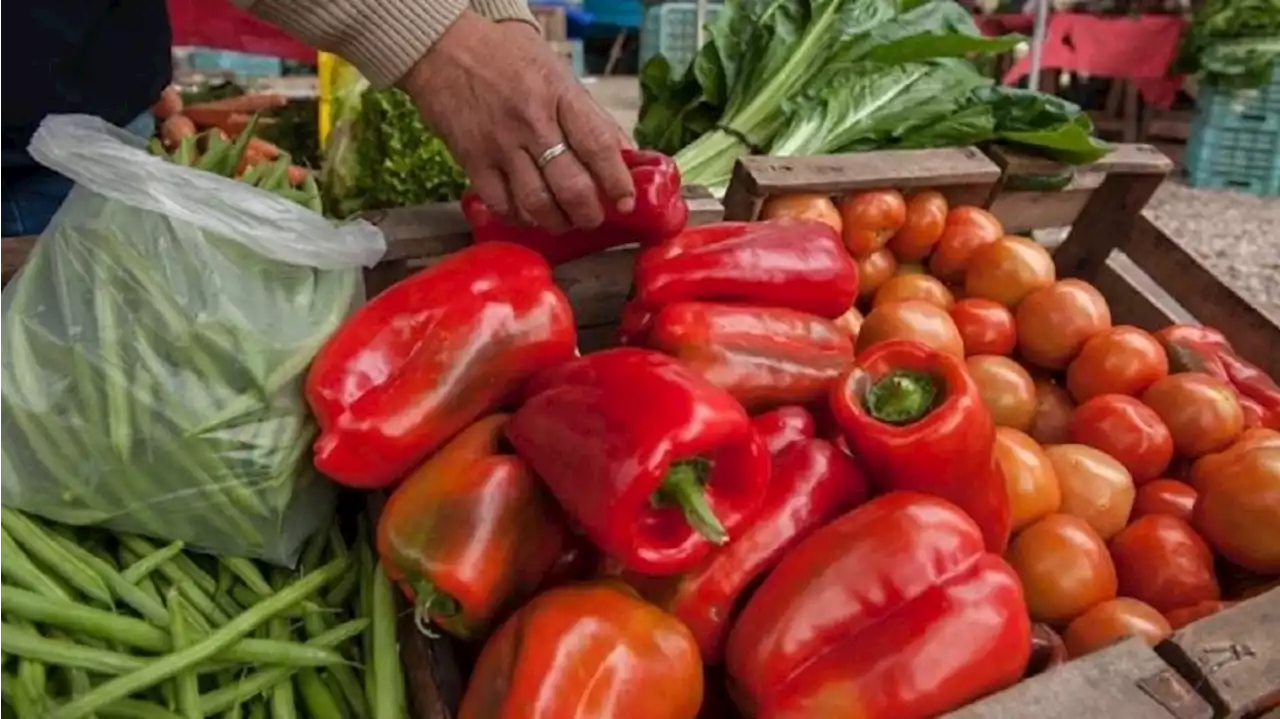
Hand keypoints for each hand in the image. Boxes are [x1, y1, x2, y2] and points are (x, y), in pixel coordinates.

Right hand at [401, 11, 634, 231]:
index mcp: (560, 95)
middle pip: (571, 186)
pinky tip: (527, 215)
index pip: (598, 145)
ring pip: (537, 203)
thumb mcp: (557, 72)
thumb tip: (624, 152)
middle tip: (592, 217)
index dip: (616, 181)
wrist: (444, 48)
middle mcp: (532, 122)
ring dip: (556, 221)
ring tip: (563, 220)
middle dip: (588, 213)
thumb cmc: (507, 57)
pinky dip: (519, 217)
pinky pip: (501, 204)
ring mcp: (500, 144)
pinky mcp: (472, 160)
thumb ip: (590, 114)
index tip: (625, 202)